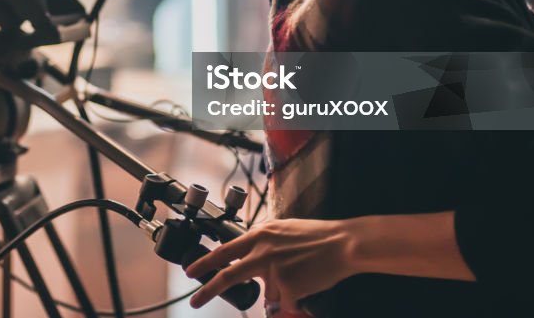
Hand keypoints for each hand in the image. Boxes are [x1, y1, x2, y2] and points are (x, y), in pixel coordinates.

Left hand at [185, 218, 356, 310]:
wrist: (342, 243)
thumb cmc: (316, 237)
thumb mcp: (282, 232)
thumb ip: (263, 246)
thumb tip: (253, 267)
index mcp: (259, 235)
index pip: (225, 251)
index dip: (206, 263)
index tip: (191, 272)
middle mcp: (262, 251)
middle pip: (229, 276)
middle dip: (209, 290)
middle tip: (195, 301)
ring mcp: (273, 269)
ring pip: (268, 294)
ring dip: (281, 293)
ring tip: (301, 274)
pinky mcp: (287, 285)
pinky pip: (286, 301)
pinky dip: (296, 298)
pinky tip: (308, 282)